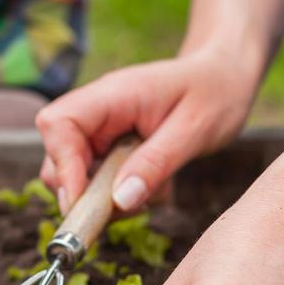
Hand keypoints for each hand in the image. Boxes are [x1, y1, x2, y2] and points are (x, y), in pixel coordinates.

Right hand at [36, 48, 256, 212]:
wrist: (225, 77)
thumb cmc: (214, 92)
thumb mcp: (194, 130)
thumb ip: (156, 164)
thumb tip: (119, 201)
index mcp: (111, 95)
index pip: (58, 125)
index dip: (63, 167)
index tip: (82, 203)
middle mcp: (97, 113)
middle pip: (57, 158)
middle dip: (85, 192)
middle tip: (127, 207)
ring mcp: (102, 132)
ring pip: (77, 178)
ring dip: (108, 199)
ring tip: (154, 190)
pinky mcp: (111, 150)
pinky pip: (100, 184)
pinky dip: (123, 197)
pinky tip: (156, 185)